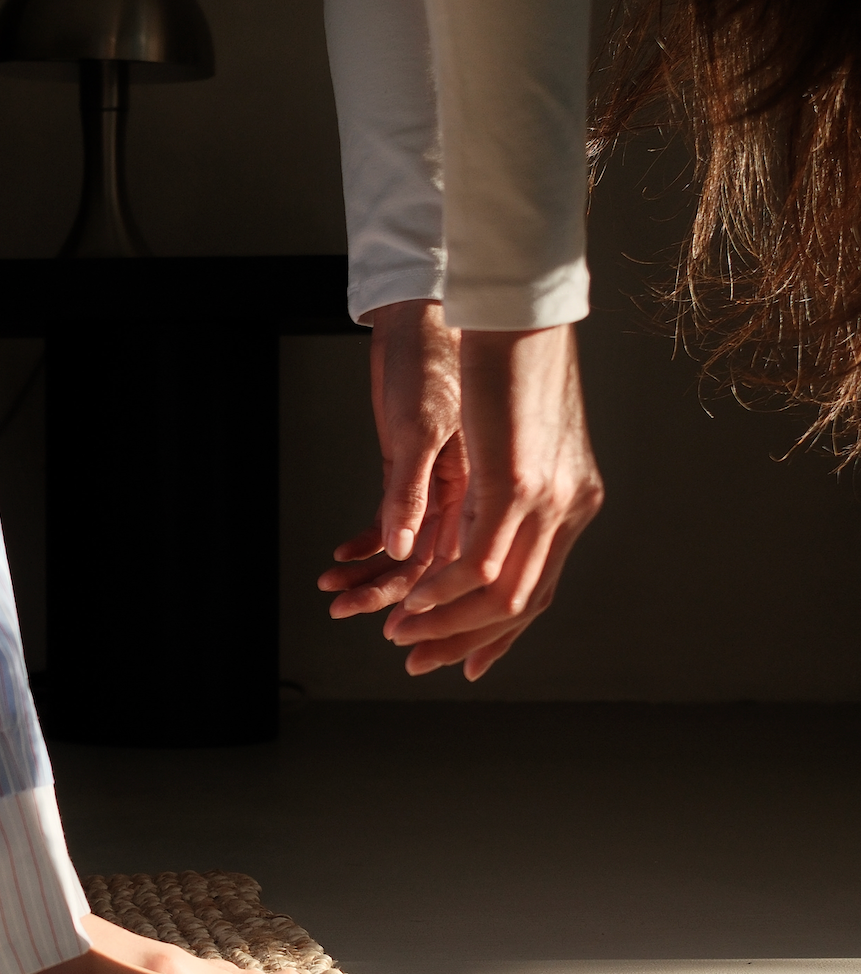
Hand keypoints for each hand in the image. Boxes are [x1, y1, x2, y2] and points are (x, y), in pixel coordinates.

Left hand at [317, 298, 467, 617]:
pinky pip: (395, 520)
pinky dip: (367, 541)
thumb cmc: (434, 357)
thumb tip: (399, 551)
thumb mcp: (418, 427)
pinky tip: (341, 556)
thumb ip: (410, 491)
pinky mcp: (415, 468)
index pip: (461, 569)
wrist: (425, 313)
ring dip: (372, 574)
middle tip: (345, 612)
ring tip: (333, 590)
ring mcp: (443, 485)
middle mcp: (469, 495)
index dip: (429, 605)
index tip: (396, 630)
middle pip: (433, 569)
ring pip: (410, 550)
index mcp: (485, 491)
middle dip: (391, 599)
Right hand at [385, 324, 601, 680]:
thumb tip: (489, 514)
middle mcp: (570, 508)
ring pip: (500, 593)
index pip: (538, 589)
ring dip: (444, 622)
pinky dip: (441, 590)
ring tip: (400, 634)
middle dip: (462, 641)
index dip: (495, 635)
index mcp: (573, 500)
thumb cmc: (514, 360)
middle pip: (520, 604)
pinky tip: (410, 599)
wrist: (521, 310)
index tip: (458, 663)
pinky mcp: (516, 484)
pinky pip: (478, 560)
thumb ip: (505, 485)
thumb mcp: (514, 435)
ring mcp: (547, 499)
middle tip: (416, 661)